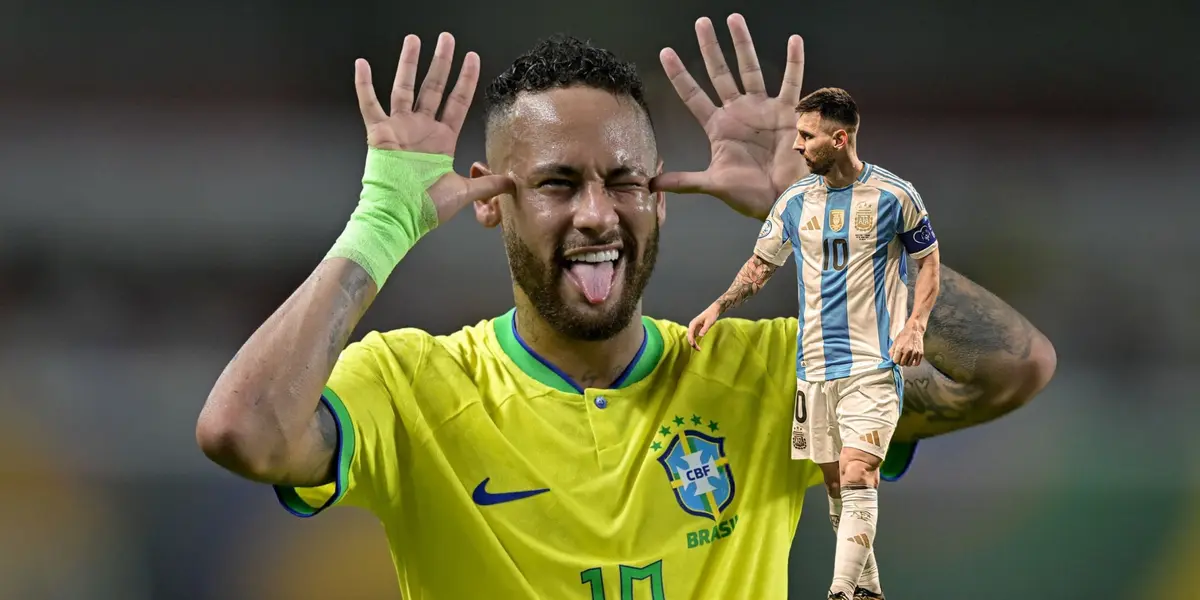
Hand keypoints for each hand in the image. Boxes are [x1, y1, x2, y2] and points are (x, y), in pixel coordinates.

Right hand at [354, 33, 512, 223]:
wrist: (399, 216)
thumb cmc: (426, 207)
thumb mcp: (465, 192)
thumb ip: (489, 184)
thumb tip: (514, 183)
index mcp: (441, 139)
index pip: (458, 101)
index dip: (466, 79)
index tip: (472, 58)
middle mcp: (421, 128)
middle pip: (434, 87)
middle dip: (441, 62)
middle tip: (447, 39)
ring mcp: (400, 128)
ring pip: (404, 88)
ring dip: (408, 64)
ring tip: (413, 40)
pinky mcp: (379, 133)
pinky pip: (369, 104)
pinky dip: (364, 85)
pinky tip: (361, 64)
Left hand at [652, 14, 807, 220]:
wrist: (785, 201)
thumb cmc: (751, 196)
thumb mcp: (714, 184)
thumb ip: (685, 181)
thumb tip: (650, 184)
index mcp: (719, 127)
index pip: (693, 96)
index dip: (680, 75)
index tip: (666, 52)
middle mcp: (739, 113)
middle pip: (719, 73)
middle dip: (709, 48)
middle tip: (701, 23)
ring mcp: (763, 110)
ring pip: (751, 69)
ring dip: (743, 44)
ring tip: (734, 18)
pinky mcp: (787, 113)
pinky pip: (791, 83)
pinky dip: (794, 62)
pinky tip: (794, 40)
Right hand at [686, 303, 721, 350]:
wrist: (713, 311)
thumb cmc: (711, 315)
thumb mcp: (709, 322)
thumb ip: (704, 329)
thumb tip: (700, 336)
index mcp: (693, 323)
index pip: (690, 333)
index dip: (691, 340)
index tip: (693, 345)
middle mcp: (692, 326)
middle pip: (689, 336)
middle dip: (692, 343)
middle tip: (698, 349)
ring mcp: (694, 328)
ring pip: (691, 337)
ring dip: (694, 343)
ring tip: (699, 349)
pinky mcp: (696, 329)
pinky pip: (694, 336)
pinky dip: (695, 341)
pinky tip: (699, 345)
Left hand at [890, 324, 925, 365]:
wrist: (914, 330)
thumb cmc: (904, 335)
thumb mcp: (895, 341)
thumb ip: (892, 350)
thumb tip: (891, 358)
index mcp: (900, 348)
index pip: (896, 361)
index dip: (895, 360)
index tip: (896, 358)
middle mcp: (908, 351)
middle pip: (902, 364)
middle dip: (900, 362)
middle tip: (901, 358)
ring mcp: (915, 353)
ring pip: (909, 364)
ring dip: (907, 362)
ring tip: (906, 358)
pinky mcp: (920, 353)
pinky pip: (917, 363)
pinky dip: (913, 363)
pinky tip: (912, 359)